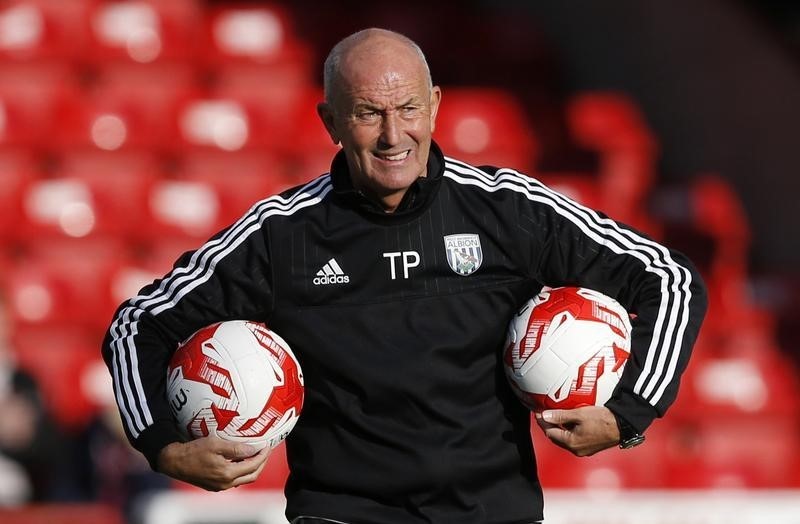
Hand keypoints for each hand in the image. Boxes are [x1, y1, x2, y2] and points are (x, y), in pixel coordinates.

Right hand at [157, 436, 271, 490]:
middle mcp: (225, 483)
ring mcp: (219, 486)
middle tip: (265, 451)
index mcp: (227, 473)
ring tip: (255, 454)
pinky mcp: (214, 486)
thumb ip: (236, 448)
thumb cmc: (193, 451)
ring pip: (243, 479)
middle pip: (252, 476)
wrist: (174, 461)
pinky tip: (240, 460)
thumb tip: (253, 449)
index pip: (253, 465)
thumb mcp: (216, 444)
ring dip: (252, 468)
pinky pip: (233, 480)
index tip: (267, 446)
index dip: (263, 455)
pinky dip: (241, 471)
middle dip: (261, 463)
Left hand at [535, 406, 619, 456]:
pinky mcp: (590, 447)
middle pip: (556, 438)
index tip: (538, 412)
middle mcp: (576, 450)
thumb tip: (544, 416)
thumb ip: (560, 416)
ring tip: (556, 416)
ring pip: (565, 439)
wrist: (623, 425)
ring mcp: (584, 450)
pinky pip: (574, 440)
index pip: (550, 433)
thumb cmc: (601, 419)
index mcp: (571, 443)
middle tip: (545, 414)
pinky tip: (569, 423)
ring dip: (559, 429)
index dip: (543, 422)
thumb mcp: (578, 414)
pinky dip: (568, 432)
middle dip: (549, 426)